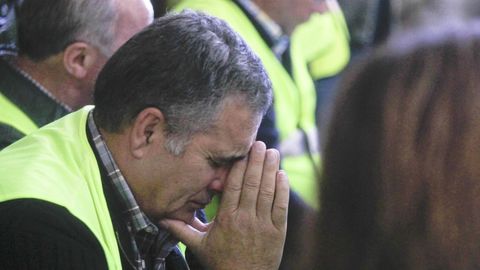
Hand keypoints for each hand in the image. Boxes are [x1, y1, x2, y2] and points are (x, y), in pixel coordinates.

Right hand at [160, 141, 288, 269]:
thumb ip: (181, 229)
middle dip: (256, 161)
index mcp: (226, 218)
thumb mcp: (198, 246)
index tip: (242, 152)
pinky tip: (282, 175)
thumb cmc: (221, 263)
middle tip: (259, 143)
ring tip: (272, 152)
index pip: (233, 186)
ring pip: (267, 192)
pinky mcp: (277, 232)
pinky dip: (282, 190)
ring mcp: (263, 224)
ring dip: (270, 170)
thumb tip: (161, 218)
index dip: (239, 166)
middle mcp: (245, 218)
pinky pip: (280, 206)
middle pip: (251, 184)